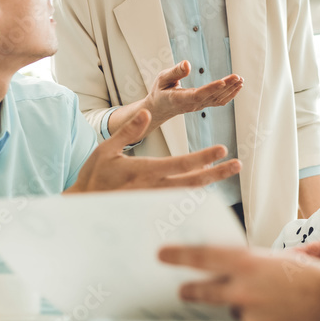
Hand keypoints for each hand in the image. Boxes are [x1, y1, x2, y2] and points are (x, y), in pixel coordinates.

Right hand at [65, 109, 240, 191]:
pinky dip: (195, 195)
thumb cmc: (93, 177)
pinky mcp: (153, 208)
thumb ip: (128, 131)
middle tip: (237, 164)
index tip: (221, 150)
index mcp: (144, 171)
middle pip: (192, 181)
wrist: (83, 207)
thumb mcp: (106, 149)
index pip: (180, 164)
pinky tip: (207, 186)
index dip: (203, 157)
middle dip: (216, 173)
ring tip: (227, 172)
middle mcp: (154, 188)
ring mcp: (155, 201)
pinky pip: (179, 202)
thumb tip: (144, 113)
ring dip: (210, 182)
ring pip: (189, 193)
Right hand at [143, 61, 242, 128]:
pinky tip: (237, 87)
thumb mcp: (162, 79)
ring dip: (230, 90)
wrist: (160, 108)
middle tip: (237, 77)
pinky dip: (230, 95)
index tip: (222, 82)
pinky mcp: (203, 105)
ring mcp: (199, 106)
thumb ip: (175, 72)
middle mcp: (191, 104)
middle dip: (226, 86)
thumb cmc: (160, 91)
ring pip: (218, 99)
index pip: (197, 94)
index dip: (210, 89)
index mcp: (179, 99)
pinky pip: (219, 102)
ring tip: (240, 80)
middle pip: (212, 96)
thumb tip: (187, 64)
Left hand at [158, 245, 319, 320]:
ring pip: (236, 309)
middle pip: (204, 290)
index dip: (179, 255)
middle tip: (183, 289)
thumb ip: (255, 266)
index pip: (203, 257)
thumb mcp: (283, 259)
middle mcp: (244, 290)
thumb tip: (238, 269)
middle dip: (192, 289)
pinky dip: (264, 319)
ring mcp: (251, 315)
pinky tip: (284, 314)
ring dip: (246, 305)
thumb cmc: (319, 278)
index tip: (163, 254)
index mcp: (249, 263)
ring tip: (275, 300)